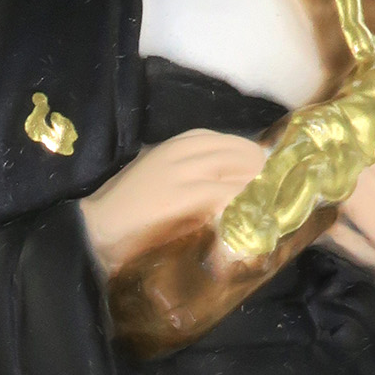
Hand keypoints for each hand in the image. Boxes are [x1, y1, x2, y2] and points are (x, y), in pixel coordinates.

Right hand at [80, 130, 269, 276]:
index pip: (235, 143)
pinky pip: (230, 197)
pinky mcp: (187, 198)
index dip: (257, 163)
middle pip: (246, 156)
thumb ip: (194, 172)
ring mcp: (187, 174)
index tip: (271, 182)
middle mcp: (186, 152)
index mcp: (180, 143)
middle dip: (267, 179)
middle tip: (279, 202)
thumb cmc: (128, 209)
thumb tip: (234, 183)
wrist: (95, 230)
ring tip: (273, 215)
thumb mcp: (161, 175)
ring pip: (243, 175)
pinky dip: (246, 209)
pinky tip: (253, 223)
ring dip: (262, 195)